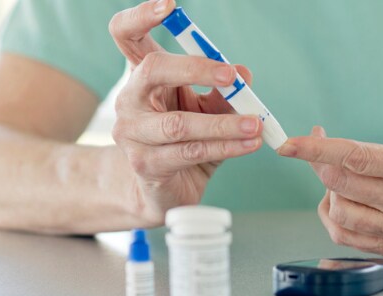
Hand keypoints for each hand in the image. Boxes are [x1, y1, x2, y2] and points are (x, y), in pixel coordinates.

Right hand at [109, 0, 261, 224]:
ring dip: (223, 123)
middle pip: (153, 69)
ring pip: (178, 123)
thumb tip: (244, 73)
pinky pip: (190, 152)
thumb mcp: (208, 109)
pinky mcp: (147, 164)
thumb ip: (224, 90)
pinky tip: (250, 144)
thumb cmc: (187, 141)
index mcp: (142, 76)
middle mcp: (130, 99)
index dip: (141, 16)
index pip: (126, 35)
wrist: (164, 190)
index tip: (170, 5)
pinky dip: (226, 147)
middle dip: (195, 68)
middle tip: (230, 75)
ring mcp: (133, 134)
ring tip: (255, 123)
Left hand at [278, 60, 382, 258]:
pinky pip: (350, 239)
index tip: (289, 143)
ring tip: (335, 174)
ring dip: (326, 192)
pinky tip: (343, 200)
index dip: (315, 149)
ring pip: (340, 215)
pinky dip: (337, 219)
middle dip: (319, 162)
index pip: (353, 158)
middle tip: (320, 145)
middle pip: (338, 185)